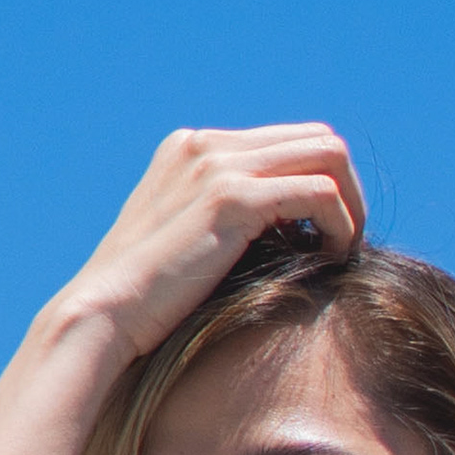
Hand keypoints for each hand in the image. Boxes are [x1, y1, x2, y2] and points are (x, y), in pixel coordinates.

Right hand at [54, 125, 360, 364]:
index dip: (321, 181)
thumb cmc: (142, 301)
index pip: (288, 141)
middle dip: (347, 187)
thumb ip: (220, 218)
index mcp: (192, 147)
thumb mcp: (181, 241)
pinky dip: (341, 224)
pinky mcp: (231, 198)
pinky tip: (333, 258)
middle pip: (317, 138)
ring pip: (329, 155)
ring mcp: (217, 165)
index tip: (328, 231)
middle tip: (347, 240)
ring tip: (345, 249)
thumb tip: (281, 228)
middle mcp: (206, 144)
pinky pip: (321, 192)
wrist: (103, 316)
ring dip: (352, 203)